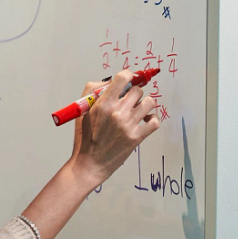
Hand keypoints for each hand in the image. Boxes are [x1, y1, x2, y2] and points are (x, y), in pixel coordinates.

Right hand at [70, 70, 159, 186]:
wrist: (90, 163)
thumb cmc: (85, 137)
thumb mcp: (82, 111)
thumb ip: (93, 91)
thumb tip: (109, 81)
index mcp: (103, 104)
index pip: (123, 78)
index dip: (127, 75)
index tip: (127, 79)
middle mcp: (117, 113)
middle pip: (137, 90)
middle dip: (133, 93)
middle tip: (128, 101)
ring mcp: (129, 125)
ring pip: (149, 103)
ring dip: (144, 104)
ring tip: (138, 110)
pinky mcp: (137, 137)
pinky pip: (155, 121)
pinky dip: (152, 119)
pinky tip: (144, 121)